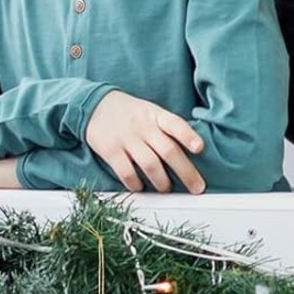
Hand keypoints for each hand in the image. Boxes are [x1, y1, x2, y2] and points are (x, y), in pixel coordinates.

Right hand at [84, 90, 205, 193]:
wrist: (94, 105)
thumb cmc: (131, 114)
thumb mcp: (150, 112)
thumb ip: (168, 128)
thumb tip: (192, 152)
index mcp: (156, 115)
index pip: (175, 124)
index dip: (188, 136)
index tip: (200, 148)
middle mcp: (143, 127)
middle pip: (168, 151)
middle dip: (186, 172)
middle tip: (197, 188)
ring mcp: (127, 139)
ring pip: (150, 164)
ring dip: (162, 181)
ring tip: (166, 188)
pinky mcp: (110, 150)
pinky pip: (126, 172)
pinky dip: (135, 183)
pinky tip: (140, 187)